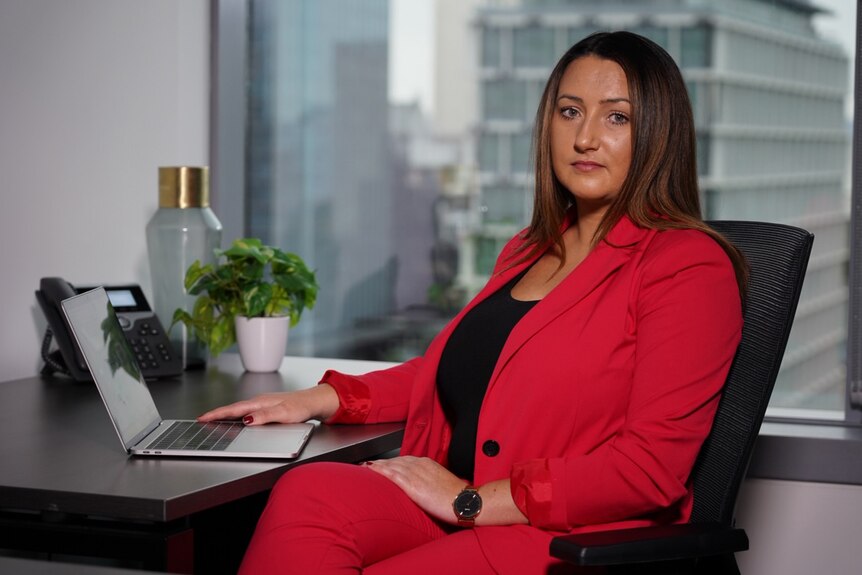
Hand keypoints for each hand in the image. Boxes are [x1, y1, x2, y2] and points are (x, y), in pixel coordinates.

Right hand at [198, 384, 338, 424]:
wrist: (315, 402)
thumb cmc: (302, 407)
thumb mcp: (284, 413)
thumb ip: (265, 416)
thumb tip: (247, 419)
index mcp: (260, 402)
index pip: (234, 409)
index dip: (217, 413)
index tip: (203, 418)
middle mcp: (260, 401)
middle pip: (233, 409)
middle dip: (217, 414)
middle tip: (202, 421)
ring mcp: (263, 404)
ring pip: (240, 410)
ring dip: (226, 415)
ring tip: (214, 421)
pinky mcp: (268, 408)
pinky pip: (248, 412)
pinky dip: (238, 416)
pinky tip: (237, 420)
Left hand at [363, 456, 466, 524]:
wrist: (464, 502)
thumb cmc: (456, 497)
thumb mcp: (441, 482)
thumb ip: (429, 480)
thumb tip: (423, 486)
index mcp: (427, 463)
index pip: (404, 459)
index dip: (391, 461)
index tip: (382, 463)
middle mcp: (420, 464)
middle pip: (395, 461)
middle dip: (381, 462)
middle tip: (367, 464)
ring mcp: (415, 473)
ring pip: (391, 465)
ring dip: (376, 466)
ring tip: (364, 467)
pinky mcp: (412, 484)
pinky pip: (392, 474)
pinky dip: (379, 471)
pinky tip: (370, 471)